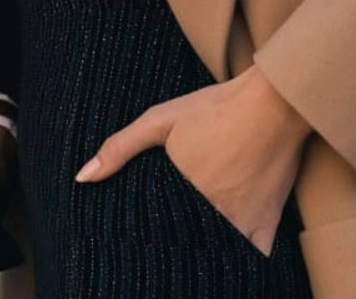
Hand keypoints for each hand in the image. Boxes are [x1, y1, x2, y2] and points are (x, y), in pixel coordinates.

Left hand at [75, 66, 309, 255]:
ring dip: (206, 240)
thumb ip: (120, 148)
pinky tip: (233, 235)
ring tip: (200, 220)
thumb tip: (82, 178)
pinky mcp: (267, 226)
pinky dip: (241, 249)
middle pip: (184, 239)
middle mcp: (209, 216)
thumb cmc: (215, 107)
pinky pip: (251, 254)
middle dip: (177, 232)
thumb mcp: (160, 119)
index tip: (153, 215)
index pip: (155, 227)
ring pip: (215, 249)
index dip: (151, 225)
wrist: (273, 102)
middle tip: (178, 213)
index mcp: (179, 194)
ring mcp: (240, 225)